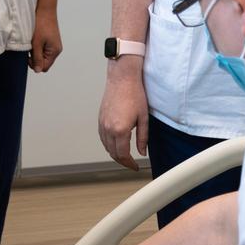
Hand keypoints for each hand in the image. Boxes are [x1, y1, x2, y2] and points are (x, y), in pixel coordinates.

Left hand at [29, 7, 62, 72]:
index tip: (28, 55)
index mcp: (54, 51)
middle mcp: (56, 50)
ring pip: (42, 55)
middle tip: (29, 47)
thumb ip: (37, 58)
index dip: (35, 64)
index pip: (44, 67)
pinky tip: (34, 39)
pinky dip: (37, 46)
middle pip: (44, 62)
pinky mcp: (50, 40)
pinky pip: (43, 49)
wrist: (45, 9)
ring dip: (35, 51)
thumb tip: (38, 70)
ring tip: (32, 42)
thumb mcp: (36, 43)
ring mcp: (54, 45)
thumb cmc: (41, 24)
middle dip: (35, 58)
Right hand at [98, 55, 148, 170]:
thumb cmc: (134, 94)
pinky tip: (116, 144)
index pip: (123, 155)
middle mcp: (108, 129)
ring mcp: (102, 124)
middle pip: (113, 153)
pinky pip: (102, 138)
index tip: (135, 166)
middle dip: (122, 161)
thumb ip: (142, 138)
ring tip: (125, 156)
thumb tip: (142, 152)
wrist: (122, 78)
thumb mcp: (143, 118)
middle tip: (131, 163)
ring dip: (115, 154)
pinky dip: (109, 145)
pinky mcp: (100, 119)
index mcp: (120, 130)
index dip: (130, 164)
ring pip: (106, 147)